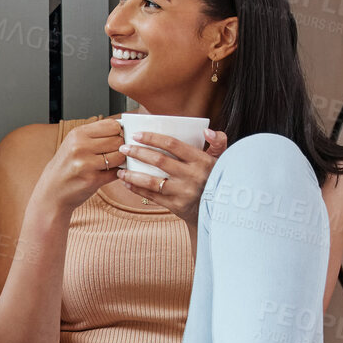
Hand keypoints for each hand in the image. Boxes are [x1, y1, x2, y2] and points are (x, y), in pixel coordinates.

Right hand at [37, 117, 128, 215]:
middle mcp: (80, 147)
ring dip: (119, 161)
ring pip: (120, 156)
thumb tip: (121, 129)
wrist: (52, 191)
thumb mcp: (73, 143)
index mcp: (77, 134)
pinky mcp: (92, 180)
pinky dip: (116, 173)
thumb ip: (95, 135)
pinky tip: (106, 174)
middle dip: (119, 148)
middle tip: (111, 154)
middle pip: (118, 140)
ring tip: (109, 164)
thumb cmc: (65, 167)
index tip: (114, 138)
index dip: (117, 132)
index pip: (112, 125)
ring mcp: (86, 164)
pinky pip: (116, 172)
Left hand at [114, 128, 228, 219]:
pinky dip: (137, 189)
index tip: (136, 135)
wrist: (219, 211)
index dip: (152, 138)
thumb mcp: (221, 161)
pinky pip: (152, 196)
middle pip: (159, 161)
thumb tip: (206, 131)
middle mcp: (192, 176)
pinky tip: (127, 183)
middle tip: (123, 148)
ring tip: (120, 169)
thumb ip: (217, 143)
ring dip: (133, 174)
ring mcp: (183, 192)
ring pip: (152, 181)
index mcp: (201, 161)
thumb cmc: (216, 179)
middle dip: (138, 153)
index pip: (172, 144)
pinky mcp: (176, 206)